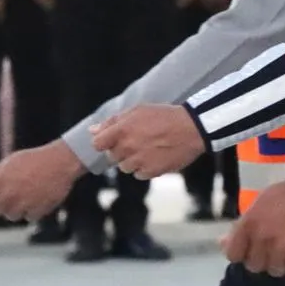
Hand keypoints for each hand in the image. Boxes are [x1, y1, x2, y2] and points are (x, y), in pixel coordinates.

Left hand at [0, 141, 82, 220]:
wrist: (61, 161)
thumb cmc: (34, 160)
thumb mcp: (10, 161)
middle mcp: (9, 194)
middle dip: (4, 203)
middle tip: (17, 191)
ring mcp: (23, 204)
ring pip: (13, 216)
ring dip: (19, 208)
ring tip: (29, 193)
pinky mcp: (37, 211)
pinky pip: (29, 217)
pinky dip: (34, 210)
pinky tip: (40, 197)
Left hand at [91, 105, 206, 178]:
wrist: (191, 128)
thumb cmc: (164, 116)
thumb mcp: (138, 111)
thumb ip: (113, 121)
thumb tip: (92, 131)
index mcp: (122, 130)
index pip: (97, 144)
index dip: (104, 142)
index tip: (112, 140)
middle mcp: (128, 147)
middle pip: (112, 156)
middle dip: (121, 150)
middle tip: (138, 140)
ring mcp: (139, 161)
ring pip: (124, 167)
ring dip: (132, 160)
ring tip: (148, 148)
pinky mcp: (150, 172)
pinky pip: (138, 174)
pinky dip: (144, 168)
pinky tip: (155, 156)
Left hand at [221, 178, 284, 276]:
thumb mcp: (261, 203)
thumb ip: (242, 225)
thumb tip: (222, 243)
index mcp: (250, 223)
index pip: (233, 254)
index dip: (241, 252)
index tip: (249, 248)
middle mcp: (264, 239)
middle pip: (254, 266)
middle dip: (262, 258)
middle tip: (273, 247)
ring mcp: (284, 250)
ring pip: (275, 271)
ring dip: (282, 262)